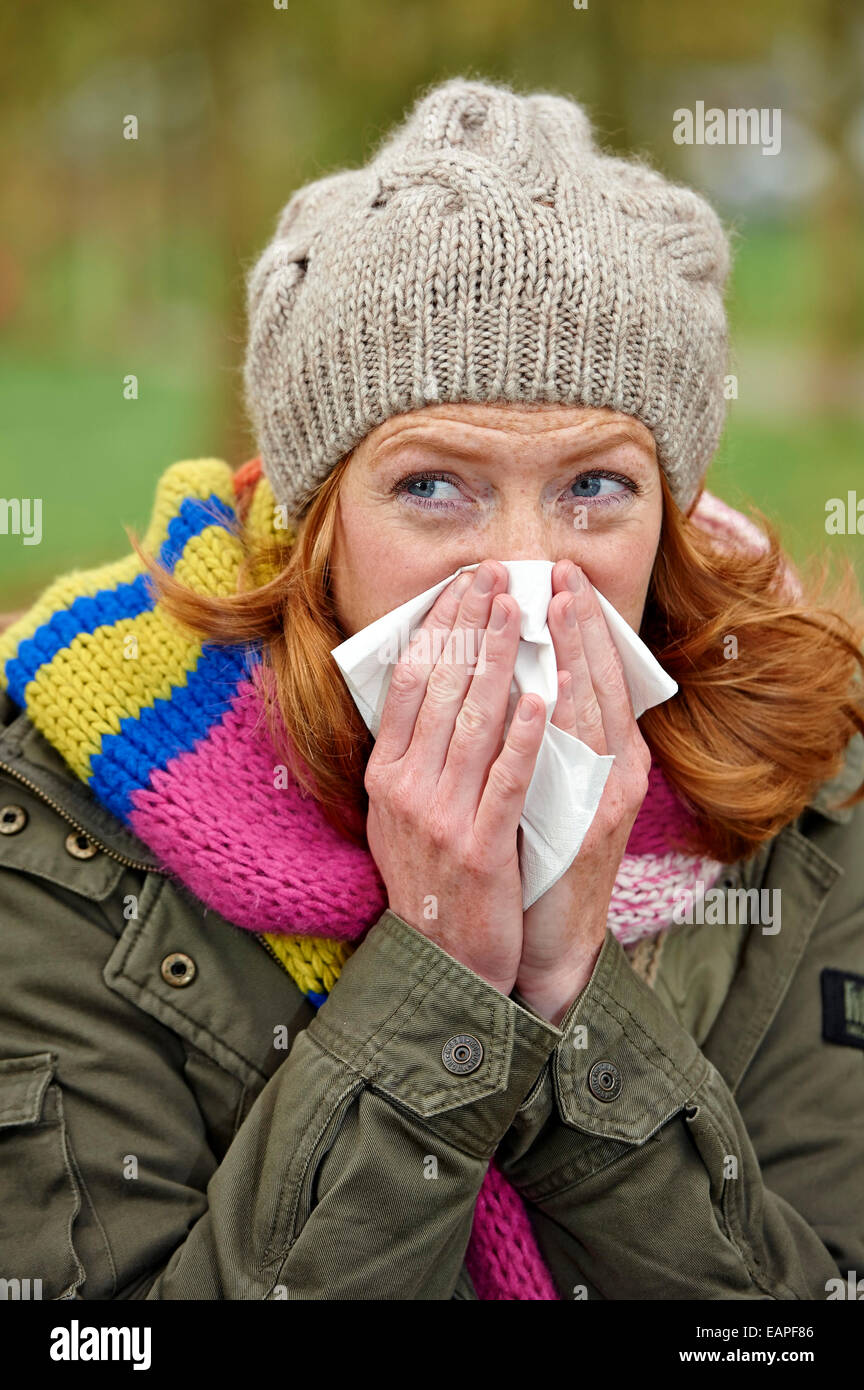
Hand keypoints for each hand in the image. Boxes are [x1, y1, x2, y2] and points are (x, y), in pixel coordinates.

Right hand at [364, 561, 546, 994]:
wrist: (440, 960)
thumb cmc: (428, 880)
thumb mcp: (396, 817)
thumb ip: (408, 760)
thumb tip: (426, 692)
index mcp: (386, 776)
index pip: (410, 684)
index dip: (437, 629)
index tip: (462, 586)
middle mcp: (406, 789)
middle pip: (441, 690)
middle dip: (471, 626)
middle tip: (496, 576)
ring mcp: (441, 817)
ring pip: (474, 722)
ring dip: (499, 660)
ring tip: (521, 611)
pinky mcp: (481, 846)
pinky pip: (505, 779)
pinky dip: (523, 734)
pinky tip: (539, 693)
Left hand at [516, 560, 651, 1025]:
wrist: (548, 946)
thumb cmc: (540, 861)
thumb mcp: (550, 790)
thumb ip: (544, 741)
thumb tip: (516, 683)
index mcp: (614, 760)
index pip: (601, 677)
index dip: (586, 626)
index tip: (565, 579)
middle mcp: (618, 774)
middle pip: (602, 686)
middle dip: (581, 626)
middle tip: (562, 573)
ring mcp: (605, 803)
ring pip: (592, 716)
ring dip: (574, 657)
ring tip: (557, 606)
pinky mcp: (585, 835)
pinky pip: (566, 775)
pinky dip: (552, 733)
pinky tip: (542, 695)